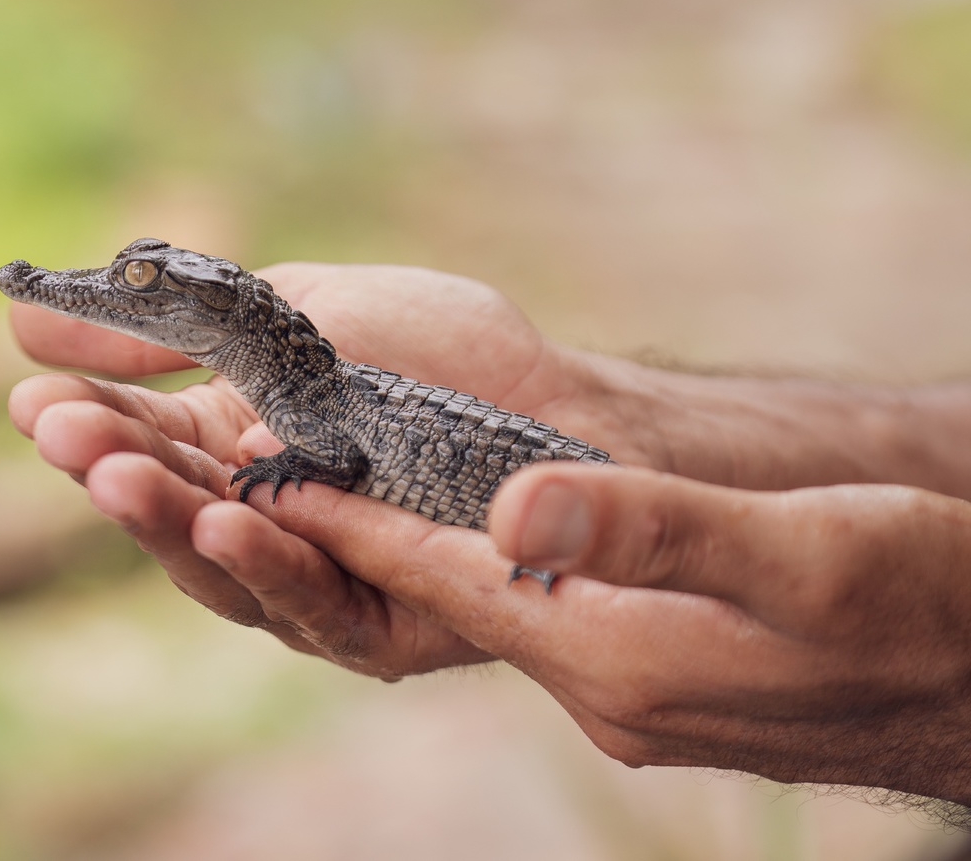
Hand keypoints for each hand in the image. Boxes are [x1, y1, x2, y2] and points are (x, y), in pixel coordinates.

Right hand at [11, 262, 650, 674]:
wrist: (566, 406)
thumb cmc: (435, 355)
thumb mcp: (287, 317)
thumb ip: (171, 330)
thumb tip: (23, 323)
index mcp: (229, 448)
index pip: (140, 443)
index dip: (86, 424)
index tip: (31, 398)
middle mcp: (258, 523)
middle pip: (166, 512)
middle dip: (111, 470)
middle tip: (61, 431)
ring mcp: (312, 578)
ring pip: (220, 569)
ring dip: (166, 521)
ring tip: (116, 474)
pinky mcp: (374, 624)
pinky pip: (311, 604)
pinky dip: (270, 562)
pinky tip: (232, 516)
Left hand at [239, 460, 970, 805]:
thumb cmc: (922, 604)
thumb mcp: (801, 549)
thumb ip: (653, 529)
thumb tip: (513, 502)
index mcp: (618, 651)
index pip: (447, 574)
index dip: (351, 519)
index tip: (262, 467)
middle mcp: (606, 689)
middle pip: (449, 597)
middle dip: (358, 536)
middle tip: (267, 473)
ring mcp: (633, 698)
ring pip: (493, 609)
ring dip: (420, 553)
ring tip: (346, 495)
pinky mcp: (664, 687)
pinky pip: (547, 622)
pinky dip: (496, 574)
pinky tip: (485, 542)